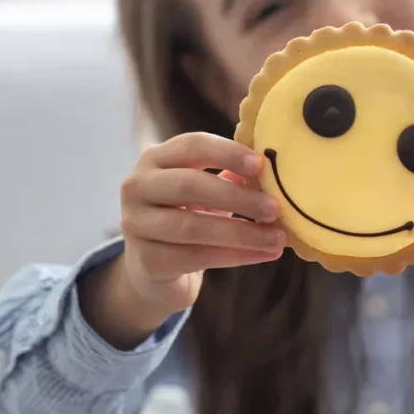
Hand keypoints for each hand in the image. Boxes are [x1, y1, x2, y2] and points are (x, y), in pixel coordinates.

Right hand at [81, 133, 285, 348]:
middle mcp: (138, 186)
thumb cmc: (186, 216)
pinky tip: (262, 255)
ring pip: (192, 227)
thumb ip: (231, 177)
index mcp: (155, 158)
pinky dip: (234, 257)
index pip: (192, 145)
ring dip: (241, 233)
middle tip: (275, 209)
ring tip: (277, 239)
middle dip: (237, 197)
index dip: (228, 153)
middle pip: (189, 185)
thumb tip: (273, 173)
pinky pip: (195, 257)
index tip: (261, 165)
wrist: (152, 268)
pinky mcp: (147, 261)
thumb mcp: (204, 191)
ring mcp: (137, 224)